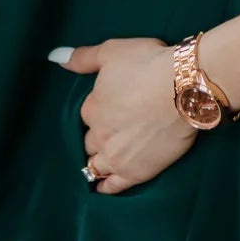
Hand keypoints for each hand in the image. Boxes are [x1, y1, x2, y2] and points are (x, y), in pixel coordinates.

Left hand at [48, 36, 195, 194]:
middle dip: (97, 138)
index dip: (99, 112)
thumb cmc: (148, 64)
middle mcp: (99, 134)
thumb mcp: (111, 52)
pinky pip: (114, 186)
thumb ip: (82, 58)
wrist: (183, 88)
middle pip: (90, 141)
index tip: (110, 109)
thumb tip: (56, 58)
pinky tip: (102, 189)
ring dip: (95, 164)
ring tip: (97, 166)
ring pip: (96, 165)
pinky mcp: (136, 172)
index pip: (87, 115)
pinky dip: (105, 188)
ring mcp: (116, 156)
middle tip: (108, 135)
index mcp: (92, 107)